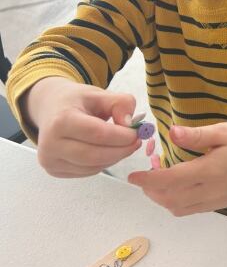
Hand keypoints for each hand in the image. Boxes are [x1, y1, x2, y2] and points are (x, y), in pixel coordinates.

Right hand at [22, 76, 140, 176]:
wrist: (50, 108)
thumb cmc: (76, 101)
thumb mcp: (100, 94)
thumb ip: (121, 103)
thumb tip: (131, 124)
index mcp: (62, 120)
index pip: (98, 134)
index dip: (122, 136)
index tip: (137, 133)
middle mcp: (51, 143)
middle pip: (94, 155)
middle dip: (121, 151)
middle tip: (137, 142)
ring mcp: (50, 160)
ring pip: (93, 167)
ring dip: (115, 158)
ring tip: (124, 145)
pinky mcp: (55, 170)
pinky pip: (87, 172)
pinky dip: (104, 163)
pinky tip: (109, 150)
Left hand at [128, 122, 226, 216]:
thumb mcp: (225, 131)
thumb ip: (197, 135)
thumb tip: (171, 132)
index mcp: (211, 171)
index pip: (169, 181)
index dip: (147, 179)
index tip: (132, 175)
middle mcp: (212, 191)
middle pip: (169, 199)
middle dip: (151, 189)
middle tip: (146, 173)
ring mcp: (216, 201)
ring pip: (178, 208)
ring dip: (162, 198)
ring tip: (159, 180)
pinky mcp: (221, 204)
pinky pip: (191, 209)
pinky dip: (176, 202)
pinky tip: (177, 186)